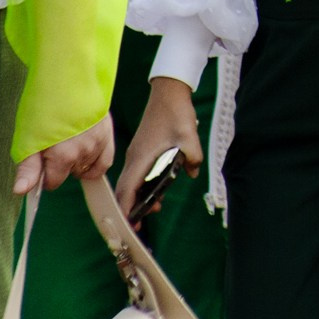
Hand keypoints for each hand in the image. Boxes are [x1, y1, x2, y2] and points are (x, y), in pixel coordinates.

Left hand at [14, 113, 116, 194]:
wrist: (66, 77)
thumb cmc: (44, 105)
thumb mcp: (28, 138)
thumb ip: (27, 168)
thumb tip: (20, 191)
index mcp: (63, 156)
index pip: (53, 183)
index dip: (43, 175)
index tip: (40, 161)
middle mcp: (83, 153)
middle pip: (69, 174)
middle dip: (60, 166)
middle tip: (52, 145)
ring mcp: (98, 144)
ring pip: (86, 168)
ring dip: (76, 162)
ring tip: (67, 142)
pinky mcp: (107, 135)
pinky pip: (104, 162)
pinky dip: (94, 163)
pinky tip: (85, 154)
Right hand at [114, 76, 204, 217]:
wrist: (168, 93)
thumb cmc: (175, 113)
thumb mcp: (190, 137)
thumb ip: (192, 158)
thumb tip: (192, 174)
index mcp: (141, 158)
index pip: (127, 189)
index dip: (127, 209)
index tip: (130, 225)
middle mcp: (134, 158)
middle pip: (126, 190)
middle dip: (132, 208)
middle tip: (143, 223)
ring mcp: (136, 154)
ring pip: (130, 182)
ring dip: (138, 197)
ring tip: (155, 207)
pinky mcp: (140, 150)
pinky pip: (136, 174)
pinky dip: (141, 186)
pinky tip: (156, 190)